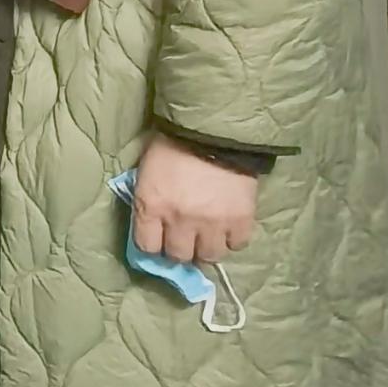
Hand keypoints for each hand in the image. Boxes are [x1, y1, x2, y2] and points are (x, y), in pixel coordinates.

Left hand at [132, 132, 261, 270]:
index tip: (158, 240)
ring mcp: (212, 223)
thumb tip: (152, 227)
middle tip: (185, 237)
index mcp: (152, 205)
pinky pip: (236, 245)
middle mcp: (180, 220)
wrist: (213, 130)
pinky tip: (228, 226)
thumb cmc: (172, 145)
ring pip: (209, 256)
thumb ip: (148, 202)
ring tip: (208, 234)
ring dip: (207, 247)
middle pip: (179, 256)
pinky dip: (232, 238)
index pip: (146, 247)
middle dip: (180, 248)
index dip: (152, 246)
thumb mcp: (147, 173)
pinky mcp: (240, 221)